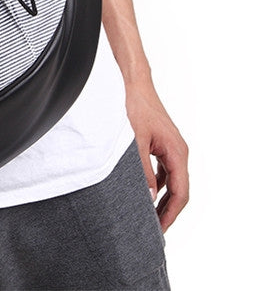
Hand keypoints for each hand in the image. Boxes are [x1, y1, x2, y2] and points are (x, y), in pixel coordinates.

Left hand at [124, 76, 188, 232]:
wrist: (132, 83)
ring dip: (162, 199)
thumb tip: (149, 197)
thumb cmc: (134, 106)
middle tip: (153, 229)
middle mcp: (178, 151)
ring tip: (148, 215)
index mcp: (177, 152)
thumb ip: (142, 170)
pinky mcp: (161, 143)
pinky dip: (157, 184)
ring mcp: (171, 147)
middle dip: (168, 211)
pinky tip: (145, 192)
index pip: (181, 192)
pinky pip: (164, 170)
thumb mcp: (135, 141)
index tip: (159, 229)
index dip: (171, 214)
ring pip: (172, 181)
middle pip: (179, 190)